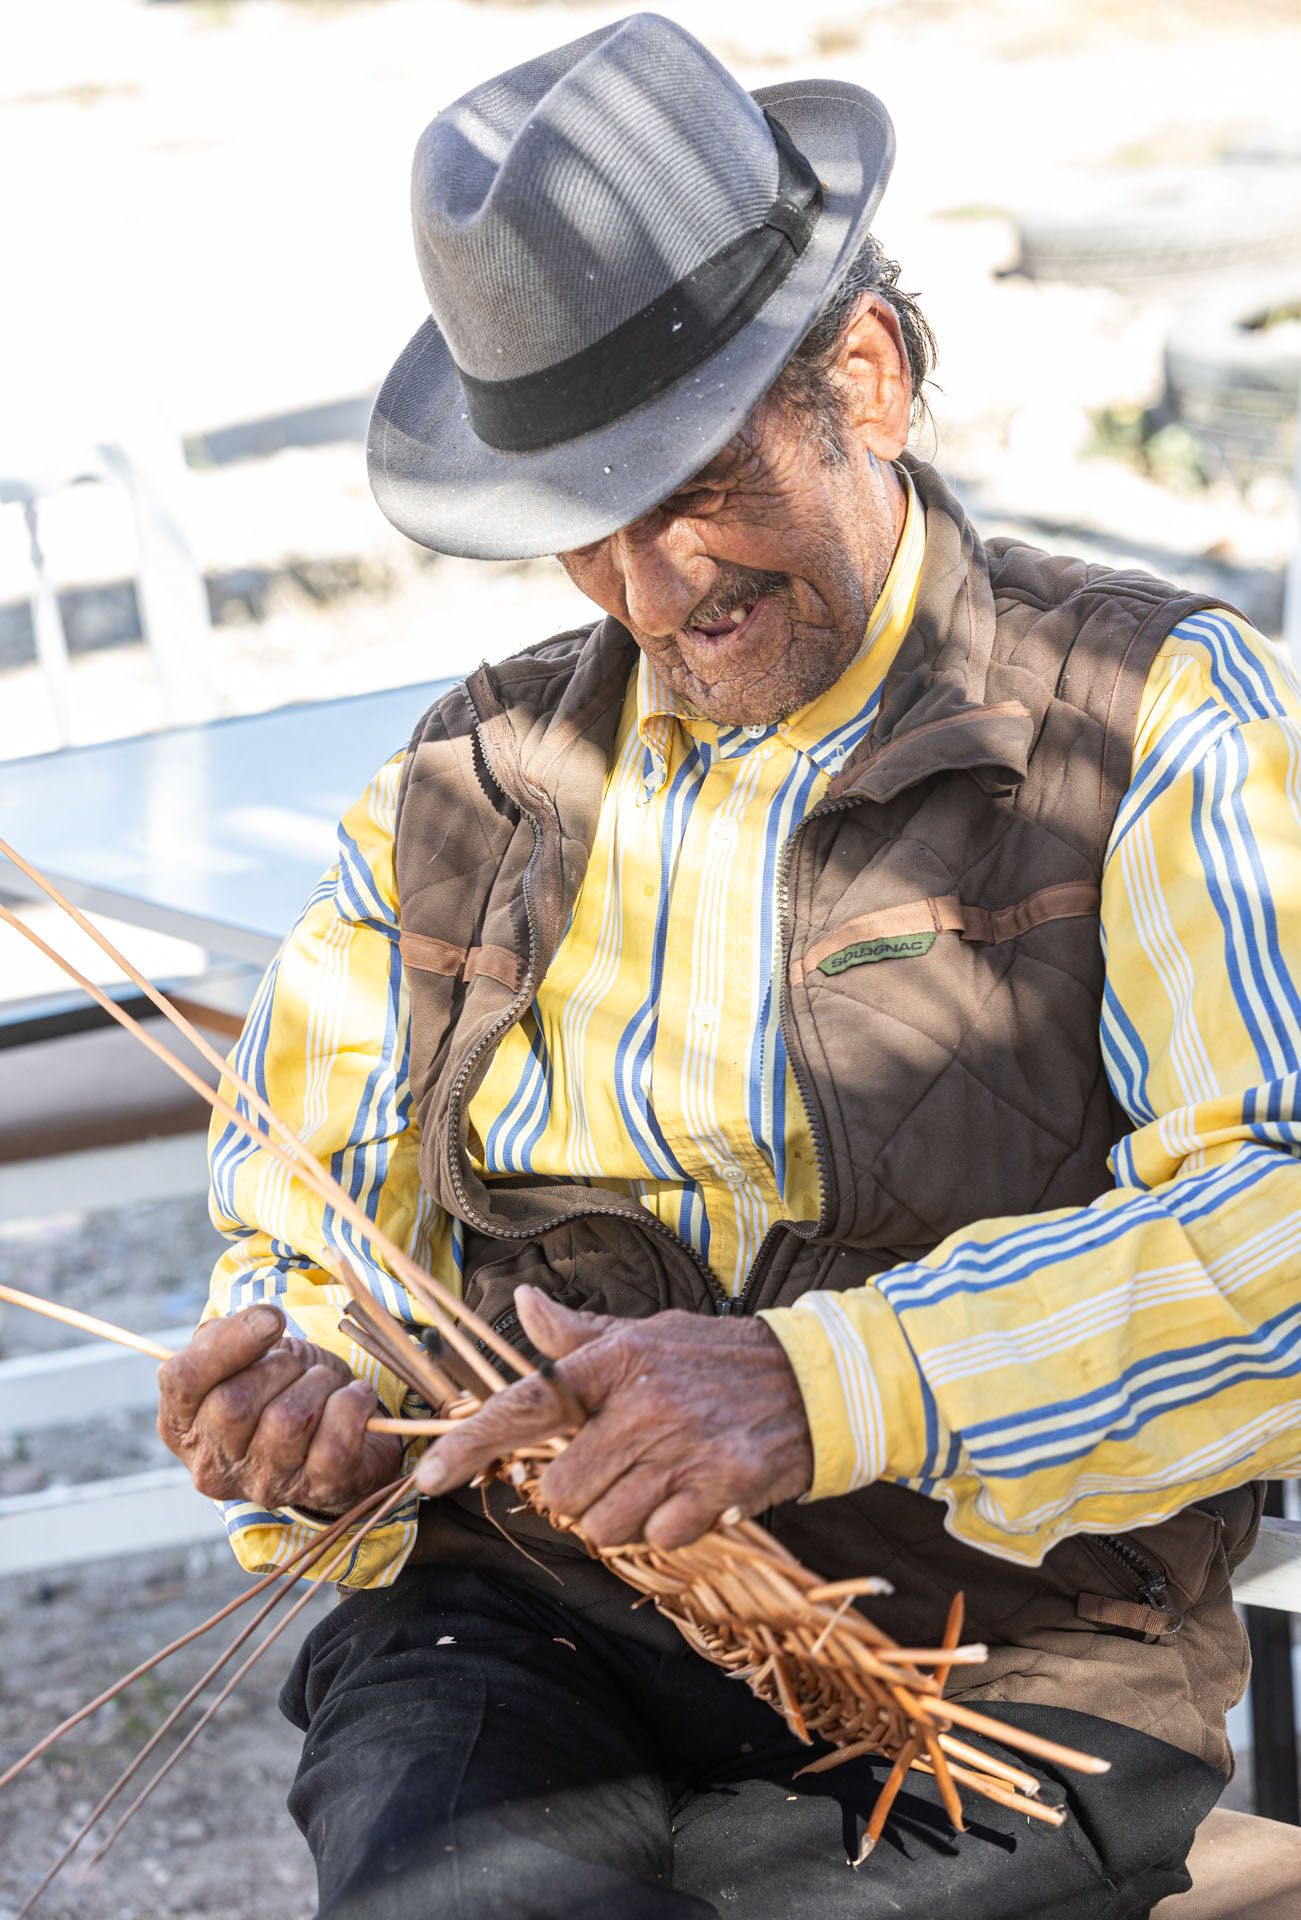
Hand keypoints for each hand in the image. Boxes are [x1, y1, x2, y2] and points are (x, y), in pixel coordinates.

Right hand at [157, 1304, 401, 1515]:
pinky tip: (354, 1395)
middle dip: (280, 1365)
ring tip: (325, 1381)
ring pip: (287, 1420)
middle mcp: (214, 1466)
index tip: (271, 1320)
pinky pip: (335, 1442)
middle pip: (233, 1404)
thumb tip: (258, 1323)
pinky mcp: (318, 1490)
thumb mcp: (244, 1357)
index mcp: (182, 1426)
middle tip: (298, 1364)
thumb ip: (227, 1335)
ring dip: (318, 1382)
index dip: (226, 1343)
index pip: (181, 1381)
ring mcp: (265, 1486)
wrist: (342, 1440)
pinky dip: (352, 1404)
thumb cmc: (282, 1388)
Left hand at [414, 1286, 812, 1548]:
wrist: (813, 1382)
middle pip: (559, 1490)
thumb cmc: (715, 1358)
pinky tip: (688, 1496)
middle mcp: (644, 1404)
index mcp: (616, 1361)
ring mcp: (683, 1448)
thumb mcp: (647, 1334)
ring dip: (619, 1516)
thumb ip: (579, 1336)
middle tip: (609, 1468)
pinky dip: (666, 1529)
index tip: (428, 1478)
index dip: (470, 1443)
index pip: (527, 1403)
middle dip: (572, 1493)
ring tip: (651, 1482)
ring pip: (604, 1524)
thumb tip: (522, 1303)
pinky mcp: (722, 1487)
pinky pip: (658, 1538)